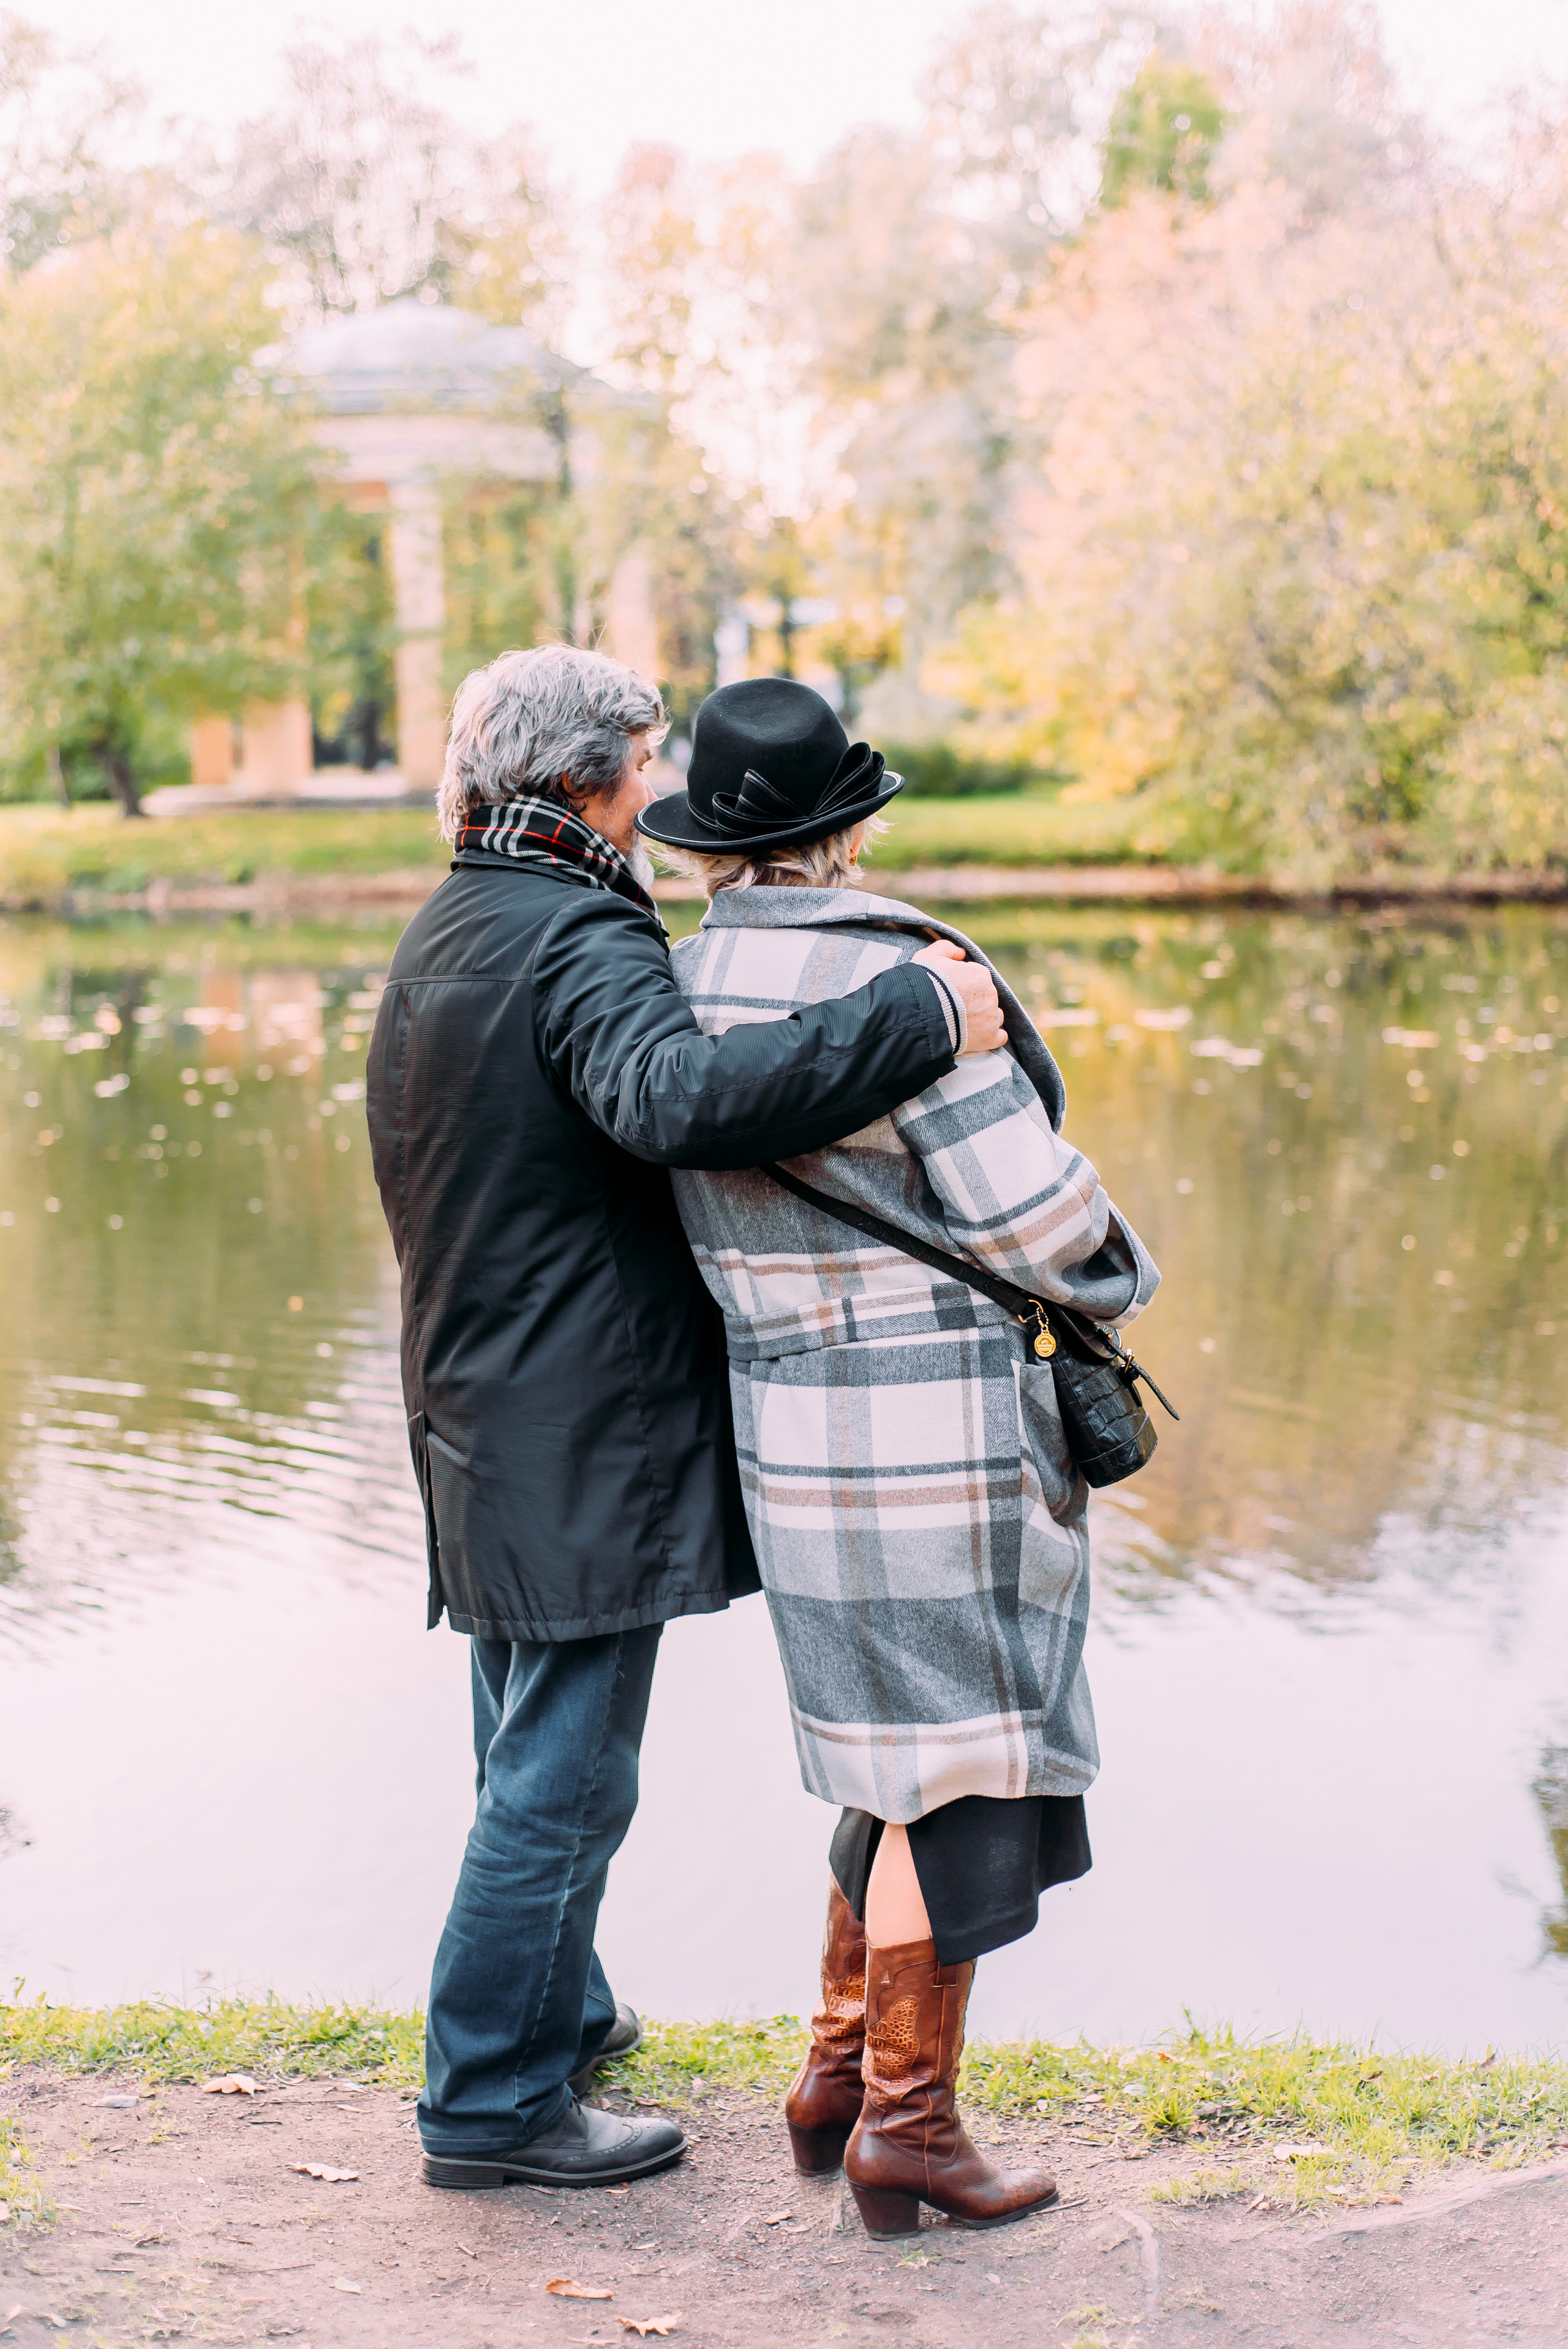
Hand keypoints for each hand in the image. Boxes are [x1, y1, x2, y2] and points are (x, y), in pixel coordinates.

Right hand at [914, 940, 1004, 1055]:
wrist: (918, 1015)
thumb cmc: (922, 984)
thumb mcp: (928, 957)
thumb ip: (946, 949)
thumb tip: (961, 953)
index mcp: (980, 974)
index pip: (978, 978)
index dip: (964, 985)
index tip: (952, 993)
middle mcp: (990, 994)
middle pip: (986, 998)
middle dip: (974, 1002)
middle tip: (954, 1010)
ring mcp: (991, 1017)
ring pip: (994, 1017)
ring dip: (984, 1019)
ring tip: (964, 1025)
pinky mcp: (989, 1038)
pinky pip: (999, 1037)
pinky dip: (991, 1037)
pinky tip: (978, 1037)